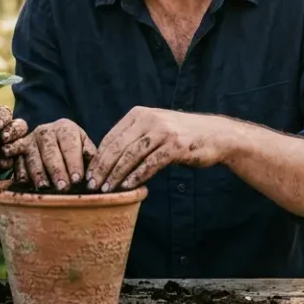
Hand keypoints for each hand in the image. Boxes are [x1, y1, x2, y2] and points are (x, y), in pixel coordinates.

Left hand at [0, 105, 28, 175]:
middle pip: (20, 125)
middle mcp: (8, 133)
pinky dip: (10, 161)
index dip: (3, 117)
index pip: (5, 113)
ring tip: (5, 151)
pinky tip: (2, 164)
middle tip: (4, 137)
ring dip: (16, 144)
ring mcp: (14, 147)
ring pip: (23, 141)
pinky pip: (18, 159)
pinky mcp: (14, 162)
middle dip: (14, 130)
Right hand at [2, 118, 96, 190]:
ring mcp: (29, 140)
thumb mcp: (84, 148)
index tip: (78, 179)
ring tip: (45, 187)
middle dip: (57, 171)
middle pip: (50, 152)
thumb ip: (90, 158)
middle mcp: (45, 131)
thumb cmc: (72, 150)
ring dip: (38, 173)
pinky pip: (17, 162)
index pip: (70, 145)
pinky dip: (21, 173)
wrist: (51, 142)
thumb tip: (94, 175)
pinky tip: (26, 183)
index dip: (74, 163)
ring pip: (33, 158)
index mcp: (65, 128)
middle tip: (63, 187)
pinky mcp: (17, 150)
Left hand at [86, 107, 227, 191]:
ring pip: (132, 155)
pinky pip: (151, 163)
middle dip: (102, 168)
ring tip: (106, 189)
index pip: (111, 137)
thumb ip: (134, 137)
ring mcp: (164, 131)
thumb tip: (106, 159)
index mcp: (139, 114)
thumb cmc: (181, 136)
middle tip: (92, 185)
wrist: (216, 135)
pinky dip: (138, 176)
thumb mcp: (154, 128)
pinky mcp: (176, 146)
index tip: (88, 175)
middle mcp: (150, 119)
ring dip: (117, 174)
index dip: (97, 158)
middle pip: (118, 146)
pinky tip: (128, 187)